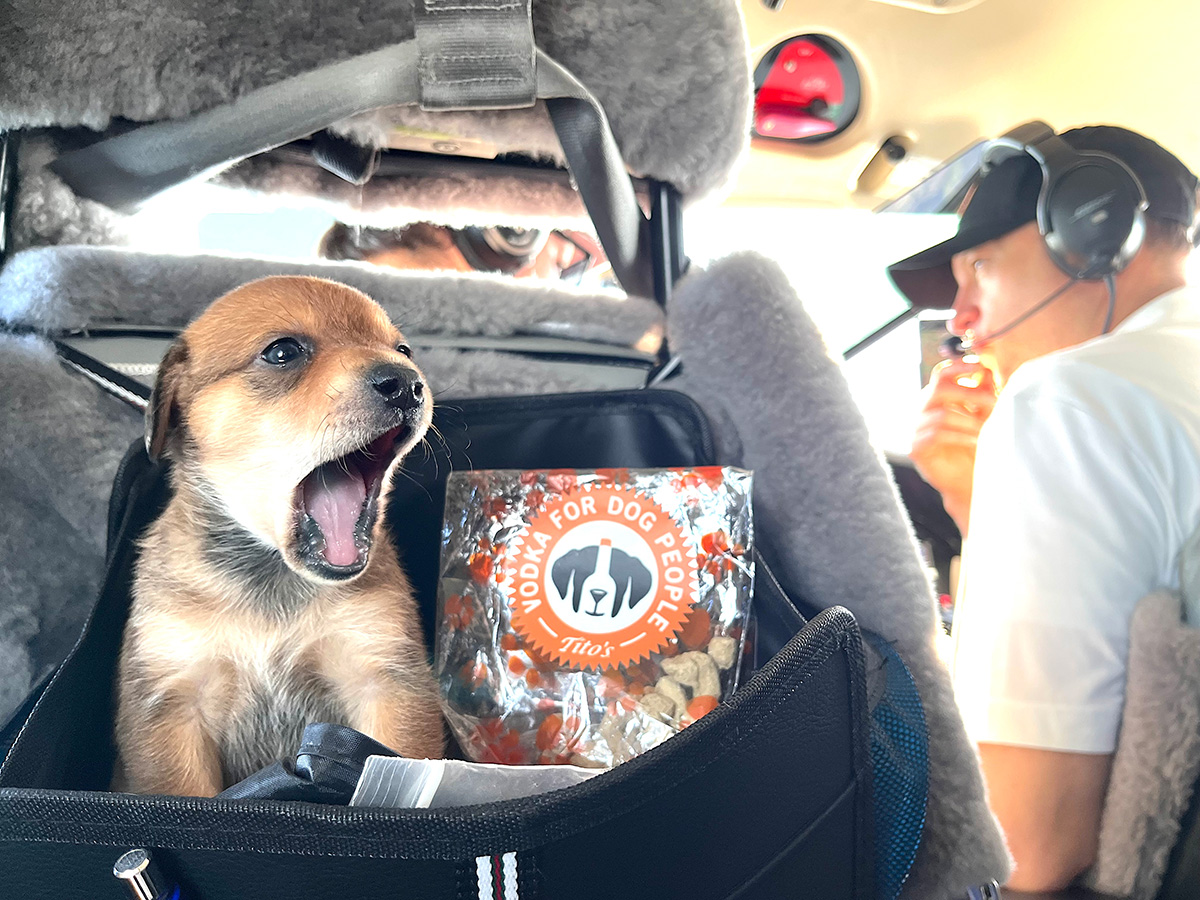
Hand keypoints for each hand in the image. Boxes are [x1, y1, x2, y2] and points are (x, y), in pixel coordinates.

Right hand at [910, 358, 997, 535]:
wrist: (966, 481)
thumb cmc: (975, 446)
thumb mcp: (982, 415)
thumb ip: (982, 392)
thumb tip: (987, 368)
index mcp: (936, 397)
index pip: (942, 373)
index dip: (961, 366)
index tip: (984, 367)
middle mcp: (922, 409)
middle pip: (939, 388)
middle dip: (970, 393)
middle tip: (995, 402)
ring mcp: (916, 428)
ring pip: (942, 414)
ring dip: (970, 421)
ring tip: (987, 430)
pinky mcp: (916, 448)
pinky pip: (937, 434)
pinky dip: (961, 436)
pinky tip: (976, 442)